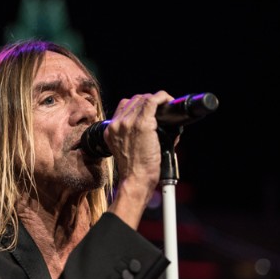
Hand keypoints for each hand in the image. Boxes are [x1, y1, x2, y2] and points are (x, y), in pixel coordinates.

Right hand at [105, 90, 173, 227]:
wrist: (135, 180)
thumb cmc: (135, 170)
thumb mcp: (125, 149)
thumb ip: (133, 135)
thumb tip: (157, 124)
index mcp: (110, 130)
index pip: (124, 106)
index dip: (138, 105)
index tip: (149, 109)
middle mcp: (116, 124)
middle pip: (134, 100)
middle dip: (148, 101)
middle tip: (161, 108)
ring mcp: (128, 123)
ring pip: (143, 99)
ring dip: (156, 100)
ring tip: (166, 105)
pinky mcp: (143, 124)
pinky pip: (153, 101)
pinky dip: (163, 98)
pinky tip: (169, 101)